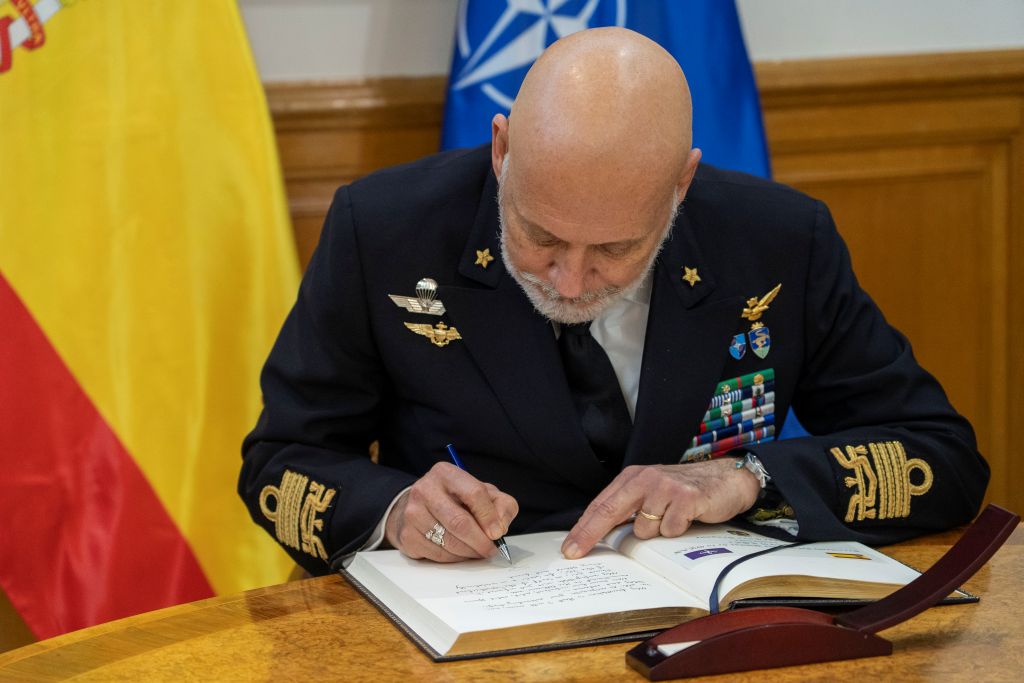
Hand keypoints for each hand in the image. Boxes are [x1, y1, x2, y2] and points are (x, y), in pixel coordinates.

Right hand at [385, 462, 518, 561]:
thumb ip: (501, 505)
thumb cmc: (456, 499)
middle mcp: (425, 489)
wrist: (419, 507)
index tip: (498, 532)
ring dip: (469, 552)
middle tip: (490, 550)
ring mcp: (413, 513)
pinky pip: (437, 554)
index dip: (489, 516)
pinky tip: (460, 553)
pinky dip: (454, 559)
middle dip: (480, 541)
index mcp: (446, 473)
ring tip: (477, 551)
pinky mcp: (407, 535)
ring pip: (448, 542)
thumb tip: (500, 527)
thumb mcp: (483, 493)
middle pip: (459, 522)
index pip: (474, 493)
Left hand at [561, 459, 760, 558]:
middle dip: (589, 534)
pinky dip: (677, 531)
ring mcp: (665, 487)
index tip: (569, 547)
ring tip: (672, 519)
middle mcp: (645, 478)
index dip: (583, 527)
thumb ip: (630, 507)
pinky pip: (669, 529)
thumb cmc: (686, 490)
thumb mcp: (653, 492)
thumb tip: (602, 533)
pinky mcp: (686, 498)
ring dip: (657, 532)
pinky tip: (687, 518)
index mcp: (633, 477)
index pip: (601, 504)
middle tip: (574, 553)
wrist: (726, 479)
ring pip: (644, 529)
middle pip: (609, 511)